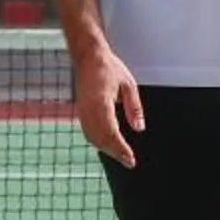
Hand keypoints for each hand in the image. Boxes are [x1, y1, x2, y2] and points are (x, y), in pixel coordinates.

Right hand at [72, 43, 142, 165]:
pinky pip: (87, 131)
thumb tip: (139, 128)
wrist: (88, 57)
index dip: (120, 148)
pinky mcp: (80, 111)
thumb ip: (134, 107)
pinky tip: (107, 145)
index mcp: (101, 101)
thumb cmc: (108, 68)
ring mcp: (82, 110)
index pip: (110, 131)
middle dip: (115, 152)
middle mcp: (89, 109)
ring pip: (92, 137)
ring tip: (121, 156)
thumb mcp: (128, 84)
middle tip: (129, 162)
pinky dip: (98, 141)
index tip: (131, 158)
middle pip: (100, 138)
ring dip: (106, 149)